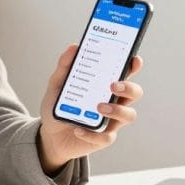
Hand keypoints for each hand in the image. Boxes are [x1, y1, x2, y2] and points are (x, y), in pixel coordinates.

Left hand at [37, 45, 143, 174]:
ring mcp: (111, 120)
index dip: (133, 66)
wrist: (50, 134)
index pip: (125, 73)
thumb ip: (65, 66)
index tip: (134, 60)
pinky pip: (107, 137)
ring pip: (129, 115)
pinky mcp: (103, 137)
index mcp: (105, 85)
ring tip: (98, 107)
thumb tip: (74, 47)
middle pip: (135, 93)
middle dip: (129, 88)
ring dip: (117, 110)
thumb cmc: (58, 105)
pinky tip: (78, 129)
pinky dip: (92, 133)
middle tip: (112, 86)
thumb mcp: (57, 84)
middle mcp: (113, 101)